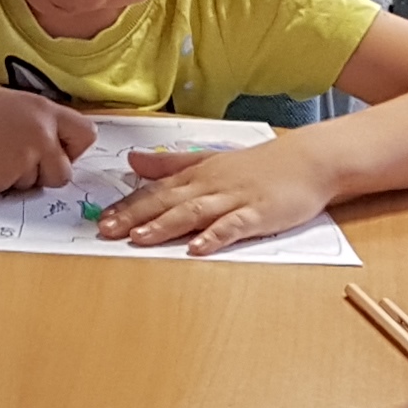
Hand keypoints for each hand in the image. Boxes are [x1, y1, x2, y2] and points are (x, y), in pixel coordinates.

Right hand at [0, 77, 95, 196]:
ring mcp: (24, 158)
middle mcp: (41, 135)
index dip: (72, 150)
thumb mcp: (12, 106)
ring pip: (34, 185)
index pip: (85, 135)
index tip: (55, 152)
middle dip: (45, 175)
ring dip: (17, 179)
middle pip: (64, 173)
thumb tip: (51, 152)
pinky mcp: (4, 178)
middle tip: (19, 163)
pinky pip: (9, 191)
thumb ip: (36, 126)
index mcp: (45, 111)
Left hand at [100, 137, 336, 253]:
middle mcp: (209, 186)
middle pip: (166, 201)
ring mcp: (233, 199)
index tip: (101, 220)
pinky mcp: (257, 213)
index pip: (155, 191)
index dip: (127, 206)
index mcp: (196, 175)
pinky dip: (214, 236)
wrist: (307, 160)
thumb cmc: (258, 165)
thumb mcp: (210, 159)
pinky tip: (197, 248)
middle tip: (105, 231)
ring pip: (193, 212)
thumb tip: (132, 163)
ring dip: (165, 225)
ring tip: (140, 239)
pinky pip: (233, 226)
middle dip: (134, 217)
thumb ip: (170, 164)